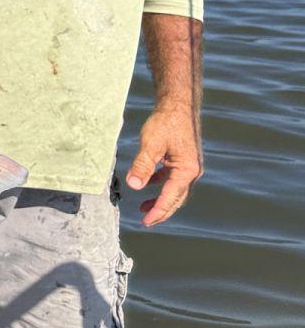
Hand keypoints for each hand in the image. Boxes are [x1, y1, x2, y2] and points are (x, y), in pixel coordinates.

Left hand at [125, 103, 202, 225]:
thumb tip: (134, 186)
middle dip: (161, 211)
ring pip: (175, 190)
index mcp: (187, 170)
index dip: (157, 211)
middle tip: (146, 221)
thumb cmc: (166, 122)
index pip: (170, 197)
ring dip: (161, 200)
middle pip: (176, 198)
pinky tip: (147, 186)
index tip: (146, 222)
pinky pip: (172, 179)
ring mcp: (189, 166)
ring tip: (143, 208)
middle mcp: (192, 171)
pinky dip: (160, 185)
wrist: (177, 105)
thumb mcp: (150, 144)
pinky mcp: (183, 160)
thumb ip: (142, 165)